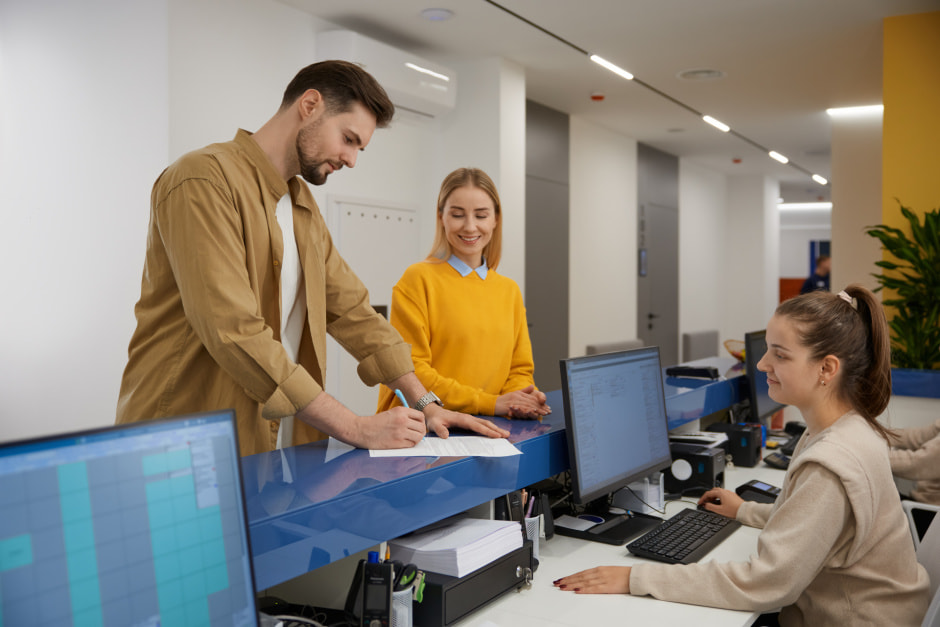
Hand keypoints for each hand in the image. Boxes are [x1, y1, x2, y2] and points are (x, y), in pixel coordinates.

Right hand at [296, 393, 426, 449]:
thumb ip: (404, 416)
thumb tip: (417, 424)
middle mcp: (403, 420)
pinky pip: (411, 445)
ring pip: (419, 437)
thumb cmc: (375, 423)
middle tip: (416, 434)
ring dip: (416, 439)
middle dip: (420, 432)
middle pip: (422, 427)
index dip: (421, 422)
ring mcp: (400, 432)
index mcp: (401, 411)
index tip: (418, 425)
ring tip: (410, 439)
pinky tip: (403, 443)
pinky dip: (410, 445)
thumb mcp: (391, 413)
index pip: (421, 416)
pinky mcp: (397, 443)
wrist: (362, 431)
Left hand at [423, 403, 509, 438]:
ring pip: (485, 423)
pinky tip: (495, 433)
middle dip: (496, 429)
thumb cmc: (435, 419)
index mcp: (462, 419)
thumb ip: (440, 430)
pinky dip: (490, 428)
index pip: (477, 426)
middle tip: (507, 435)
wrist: (433, 412)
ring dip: (495, 429)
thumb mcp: (434, 424)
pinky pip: (482, 425)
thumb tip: (446, 436)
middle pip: (485, 424)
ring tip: (505, 434)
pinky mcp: (469, 421)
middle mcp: (468, 418)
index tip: (496, 436)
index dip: (487, 431)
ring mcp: (469, 419)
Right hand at [495, 385, 550, 419]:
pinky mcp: (510, 406)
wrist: (492, 403)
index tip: (547, 408)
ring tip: (542, 413)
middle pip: (531, 401)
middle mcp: (517, 396)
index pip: (532, 398)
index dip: (540, 403)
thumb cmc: (503, 400)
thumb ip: (524, 391)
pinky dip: (526, 410)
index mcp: (519, 393)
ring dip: (536, 409)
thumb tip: (532, 386)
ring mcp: (513, 400)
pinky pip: (519, 408)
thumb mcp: (514, 394)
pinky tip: (532, 412)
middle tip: (547, 411)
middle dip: (540, 407)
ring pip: (527, 404)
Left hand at [553, 566, 631, 593]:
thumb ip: (597, 574)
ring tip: (563, 587)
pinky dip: (584, 589)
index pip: (581, 573)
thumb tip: (586, 578)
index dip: (570, 576)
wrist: (635, 576)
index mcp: (599, 569)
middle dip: (568, 580)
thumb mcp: (608, 571)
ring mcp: (602, 579)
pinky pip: (593, 588)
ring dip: (572, 584)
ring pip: (584, 582)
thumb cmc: (623, 575)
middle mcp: (599, 573)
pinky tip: (577, 590)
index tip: (562, 579)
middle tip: (558, 583)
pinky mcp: (607, 586)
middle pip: (580, 577)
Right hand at [697, 487, 743, 518]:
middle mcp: (725, 491)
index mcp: (721, 493)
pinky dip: (718, 497)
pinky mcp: (732, 496)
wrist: (744, 511)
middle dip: (707, 496)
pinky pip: (723, 494)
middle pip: (713, 491)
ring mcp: (729, 493)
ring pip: (718, 492)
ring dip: (713, 496)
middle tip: (705, 502)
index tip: (700, 502)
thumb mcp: (720, 510)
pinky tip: (719, 502)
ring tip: (711, 502)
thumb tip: (706, 505)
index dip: (702, 498)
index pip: (708, 493)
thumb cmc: (734, 510)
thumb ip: (711, 507)